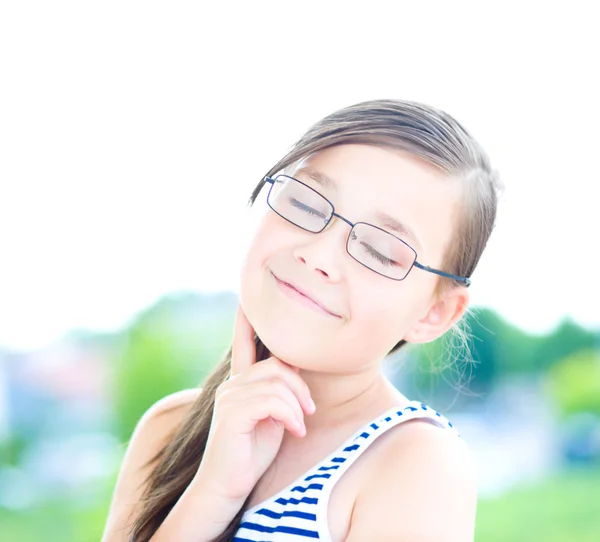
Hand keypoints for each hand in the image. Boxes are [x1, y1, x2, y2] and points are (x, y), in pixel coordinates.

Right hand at [195, 303, 315, 502]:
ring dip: (297, 405)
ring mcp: (229, 397)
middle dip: (299, 386)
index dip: (245, 321)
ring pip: (277, 382)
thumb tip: (295, 372)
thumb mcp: (273, 418)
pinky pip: (272, 400)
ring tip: (300, 424)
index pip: (242, 345)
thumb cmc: (251, 454)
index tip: (247, 299)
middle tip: (309, 410)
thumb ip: (280, 394)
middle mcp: (232, 385)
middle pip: (276, 365)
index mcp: (240, 384)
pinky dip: (290, 415)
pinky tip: (294, 431)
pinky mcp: (232, 413)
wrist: (227, 488)